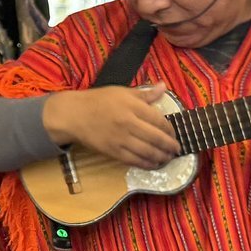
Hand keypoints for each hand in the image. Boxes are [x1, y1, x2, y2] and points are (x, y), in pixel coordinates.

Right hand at [42, 85, 178, 168]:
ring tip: (168, 158)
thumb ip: (145, 93)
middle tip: (177, 149)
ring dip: (162, 157)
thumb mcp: (121, 91)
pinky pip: (135, 161)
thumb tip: (163, 87)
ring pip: (148, 152)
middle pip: (157, 138)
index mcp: (132, 106)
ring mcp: (121, 139)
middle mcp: (129, 123)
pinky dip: (148, 164)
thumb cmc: (98, 100)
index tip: (174, 134)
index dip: (171, 130)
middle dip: (170, 146)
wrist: (74, 115)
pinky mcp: (113, 151)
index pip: (159, 120)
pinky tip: (154, 164)